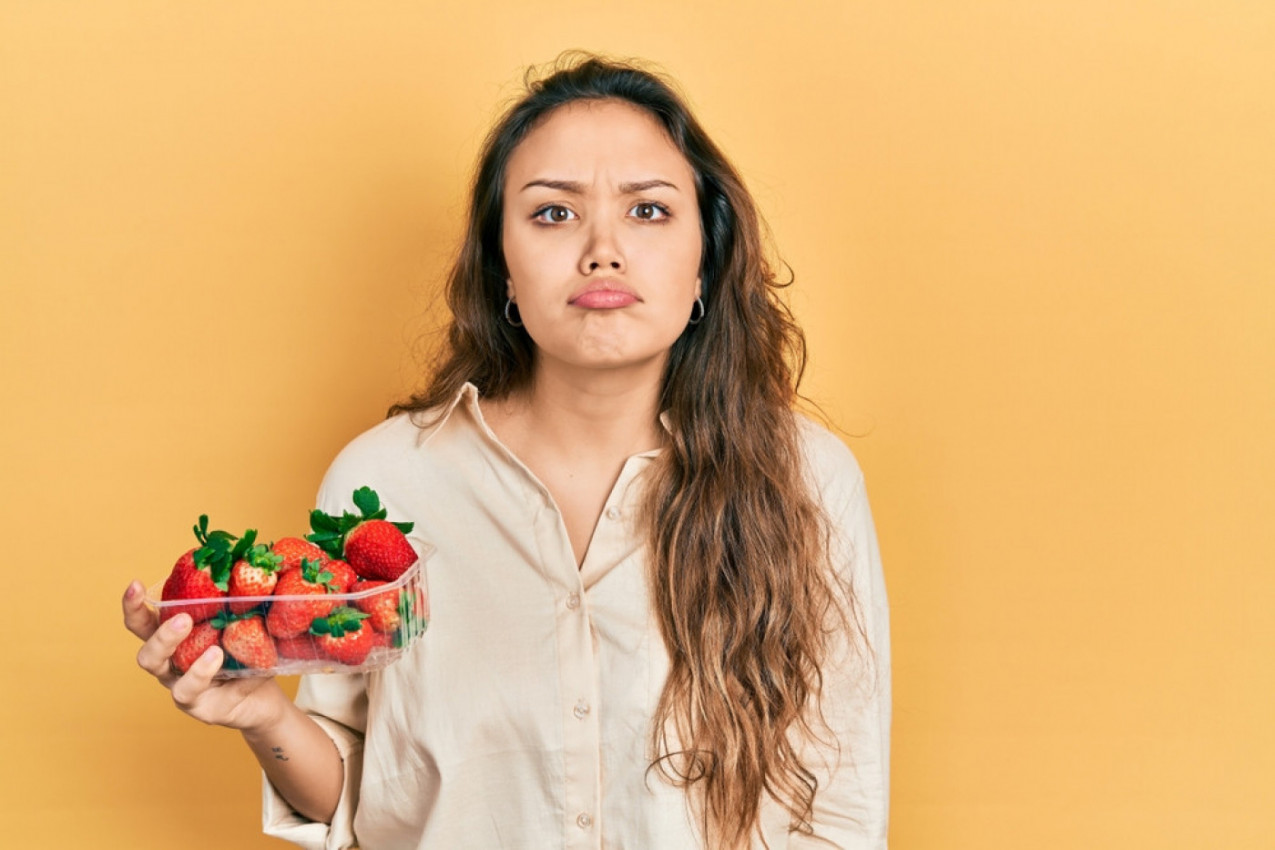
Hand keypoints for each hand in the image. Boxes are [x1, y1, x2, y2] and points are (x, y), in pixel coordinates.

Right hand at [122, 580, 288, 732]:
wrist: (263, 699)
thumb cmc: (246, 657)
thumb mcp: (242, 630)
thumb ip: (238, 609)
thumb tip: (255, 572)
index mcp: (174, 643)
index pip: (144, 624)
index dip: (134, 607)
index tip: (135, 585)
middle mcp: (171, 667)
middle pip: (147, 654)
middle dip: (161, 636)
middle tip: (183, 620)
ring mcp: (183, 690)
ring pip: (168, 678)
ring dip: (190, 664)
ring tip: (213, 650)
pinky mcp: (202, 709)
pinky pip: (195, 693)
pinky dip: (209, 675)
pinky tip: (228, 663)